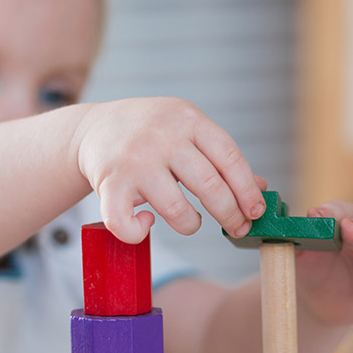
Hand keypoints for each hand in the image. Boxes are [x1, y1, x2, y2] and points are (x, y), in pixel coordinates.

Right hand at [73, 97, 267, 243]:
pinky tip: (146, 223)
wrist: (92, 129)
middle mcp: (162, 137)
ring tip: (190, 221)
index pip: (230, 157)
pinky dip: (140, 233)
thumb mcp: (187, 131)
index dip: (247, 190)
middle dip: (230, 215)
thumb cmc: (149, 134)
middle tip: (237, 228)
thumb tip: (260, 188)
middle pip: (210, 186)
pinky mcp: (110, 184)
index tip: (256, 212)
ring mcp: (135, 161)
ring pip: (177, 211)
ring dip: (191, 225)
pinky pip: (128, 224)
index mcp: (187, 120)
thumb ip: (221, 157)